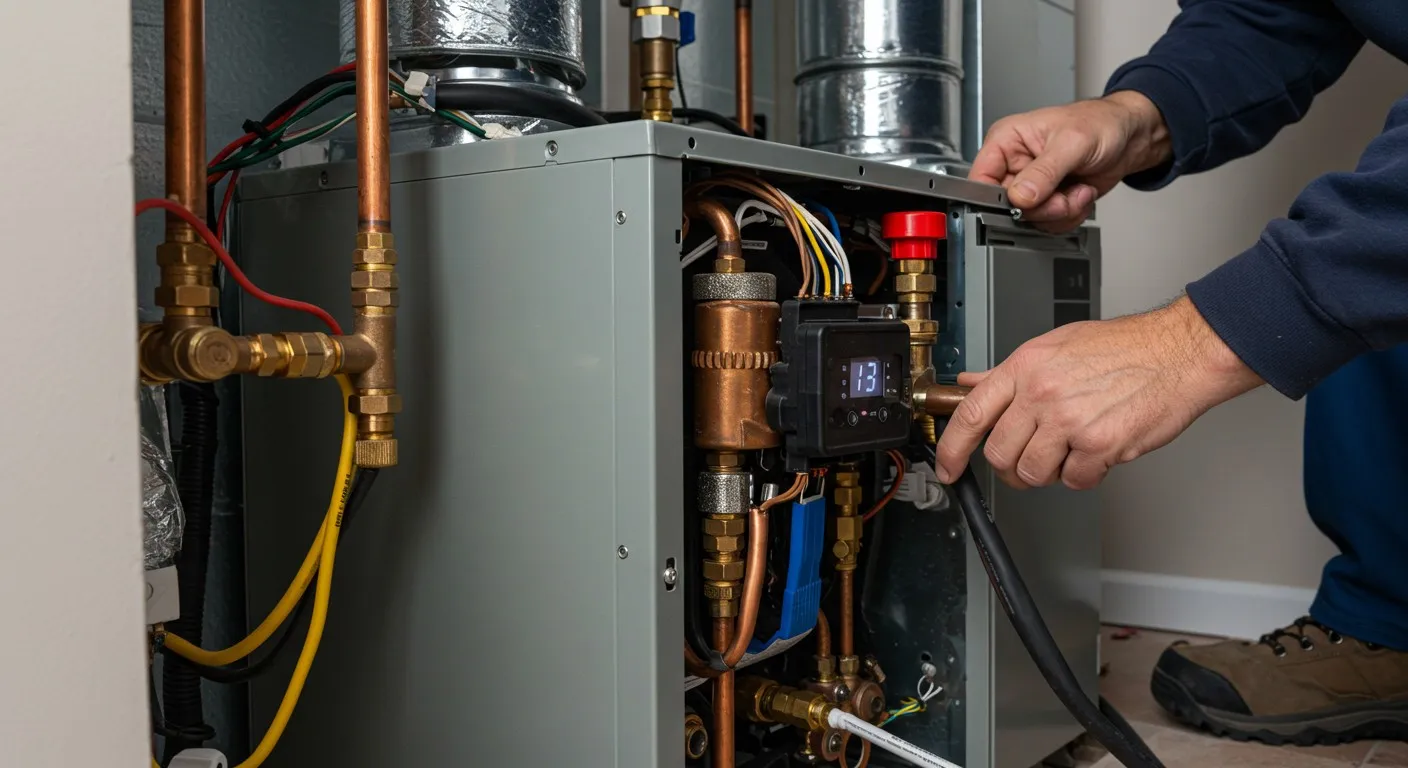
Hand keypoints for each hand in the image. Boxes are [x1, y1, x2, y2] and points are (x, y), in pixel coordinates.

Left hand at [934, 297, 1262, 489]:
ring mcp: (1069, 421)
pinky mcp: (1100, 445)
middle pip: (999, 454)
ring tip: (1070, 450)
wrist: (1178, 352)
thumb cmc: (1125, 347)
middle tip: (1030, 458)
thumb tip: (972, 384)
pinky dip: (1084, 475)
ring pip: (1033, 472)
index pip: (970, 414)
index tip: (948, 467)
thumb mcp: (1055, 346)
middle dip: (1010, 466)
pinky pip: (1074, 480)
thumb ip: (1010, 372)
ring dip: (1049, 471)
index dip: (951, 449)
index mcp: (1025, 367)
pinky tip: (1096, 452)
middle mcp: (1041, 394)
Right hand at [969, 91, 1171, 231]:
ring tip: (1076, 189)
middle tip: (1063, 195)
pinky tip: (1079, 193)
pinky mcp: (1048, 199)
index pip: (981, 178)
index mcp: (1007, 141)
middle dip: (1042, 207)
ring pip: (1030, 219)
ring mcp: (1031, 184)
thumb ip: (1044, 171)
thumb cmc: (1102, 123)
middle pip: (1007, 206)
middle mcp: (1015, 164)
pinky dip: (1070, 215)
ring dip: (1060, 212)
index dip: (998, 198)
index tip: (1021, 204)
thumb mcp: (1072, 143)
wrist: (1130, 137)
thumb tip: (1020, 196)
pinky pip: (1048, 223)